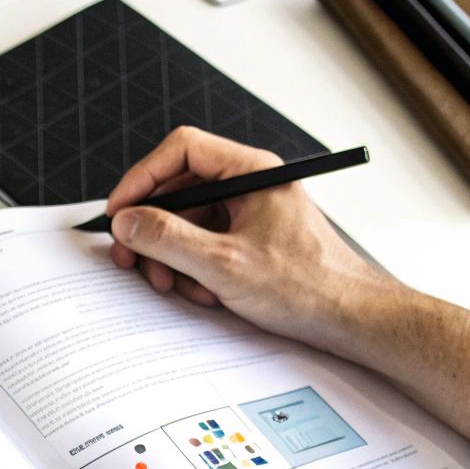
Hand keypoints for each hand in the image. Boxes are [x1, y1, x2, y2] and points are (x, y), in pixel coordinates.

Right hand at [104, 126, 402, 358]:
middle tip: (130, 257)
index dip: (142, 177)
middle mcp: (249, 185)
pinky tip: (203, 293)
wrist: (350, 319)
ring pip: (187, 221)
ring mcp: (248, 213)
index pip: (182, 149)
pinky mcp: (248, 241)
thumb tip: (126, 221)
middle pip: (178, 189)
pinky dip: (192, 269)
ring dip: (171, 255)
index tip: (119, 211)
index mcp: (251, 172)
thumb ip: (168, 239)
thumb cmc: (307, 287)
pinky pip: (203, 244)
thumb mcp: (225, 265)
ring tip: (174, 285)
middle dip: (151, 228)